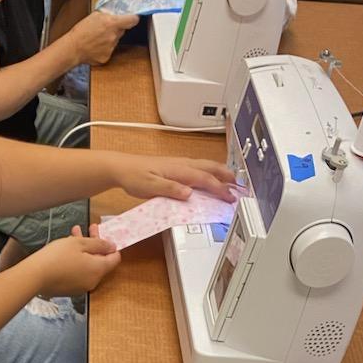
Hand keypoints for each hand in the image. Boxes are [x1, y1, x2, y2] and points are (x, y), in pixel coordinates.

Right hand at [32, 226, 120, 295]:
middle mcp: (93, 281)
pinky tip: (66, 250)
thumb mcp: (80, 243)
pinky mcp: (70, 290)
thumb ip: (99, 244)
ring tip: (74, 235)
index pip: (115, 259)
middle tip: (88, 228)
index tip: (104, 235)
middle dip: (95, 244)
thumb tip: (112, 247)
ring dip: (84, 251)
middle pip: (100, 261)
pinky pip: (78, 274)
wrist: (35, 276)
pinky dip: (76, 262)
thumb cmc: (57, 257)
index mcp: (98, 269)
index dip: (112, 246)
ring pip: (88, 266)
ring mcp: (81, 287)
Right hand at [68, 11, 138, 66]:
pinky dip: (104, 49)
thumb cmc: (81, 31)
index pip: (132, 20)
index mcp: (112, 23)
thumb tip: (116, 16)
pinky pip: (109, 51)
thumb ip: (108, 15)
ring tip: (97, 40)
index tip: (131, 19)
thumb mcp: (95, 16)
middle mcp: (114, 36)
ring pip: (115, 41)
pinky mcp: (107, 58)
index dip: (133, 19)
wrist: (73, 48)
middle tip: (104, 30)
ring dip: (109, 40)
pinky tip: (95, 48)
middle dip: (115, 30)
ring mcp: (111, 48)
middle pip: (121, 31)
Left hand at [112, 155, 236, 201]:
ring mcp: (179, 164)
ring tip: (231, 180)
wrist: (122, 168)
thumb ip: (170, 189)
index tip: (230, 197)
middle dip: (227, 176)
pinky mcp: (175, 166)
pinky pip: (197, 168)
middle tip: (239, 186)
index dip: (220, 189)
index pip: (205, 179)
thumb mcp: (151, 186)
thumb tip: (189, 193)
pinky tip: (208, 178)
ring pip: (205, 166)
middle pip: (210, 168)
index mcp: (179, 169)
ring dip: (220, 172)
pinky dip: (209, 172)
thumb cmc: (134, 176)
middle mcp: (182, 164)